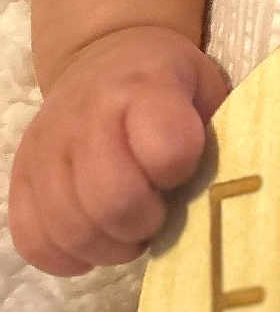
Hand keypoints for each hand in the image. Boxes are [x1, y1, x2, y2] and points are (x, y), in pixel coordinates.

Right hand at [8, 27, 228, 276]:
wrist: (107, 56)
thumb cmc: (172, 85)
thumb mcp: (208, 90)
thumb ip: (220, 137)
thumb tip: (227, 198)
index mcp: (144, 86)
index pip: (166, 149)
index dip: (180, 172)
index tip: (184, 172)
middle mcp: (86, 115)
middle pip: (113, 201)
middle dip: (144, 222)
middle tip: (157, 214)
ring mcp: (45, 148)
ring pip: (71, 229)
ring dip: (110, 245)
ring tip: (129, 229)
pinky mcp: (19, 177)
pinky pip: (33, 241)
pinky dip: (67, 255)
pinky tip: (94, 238)